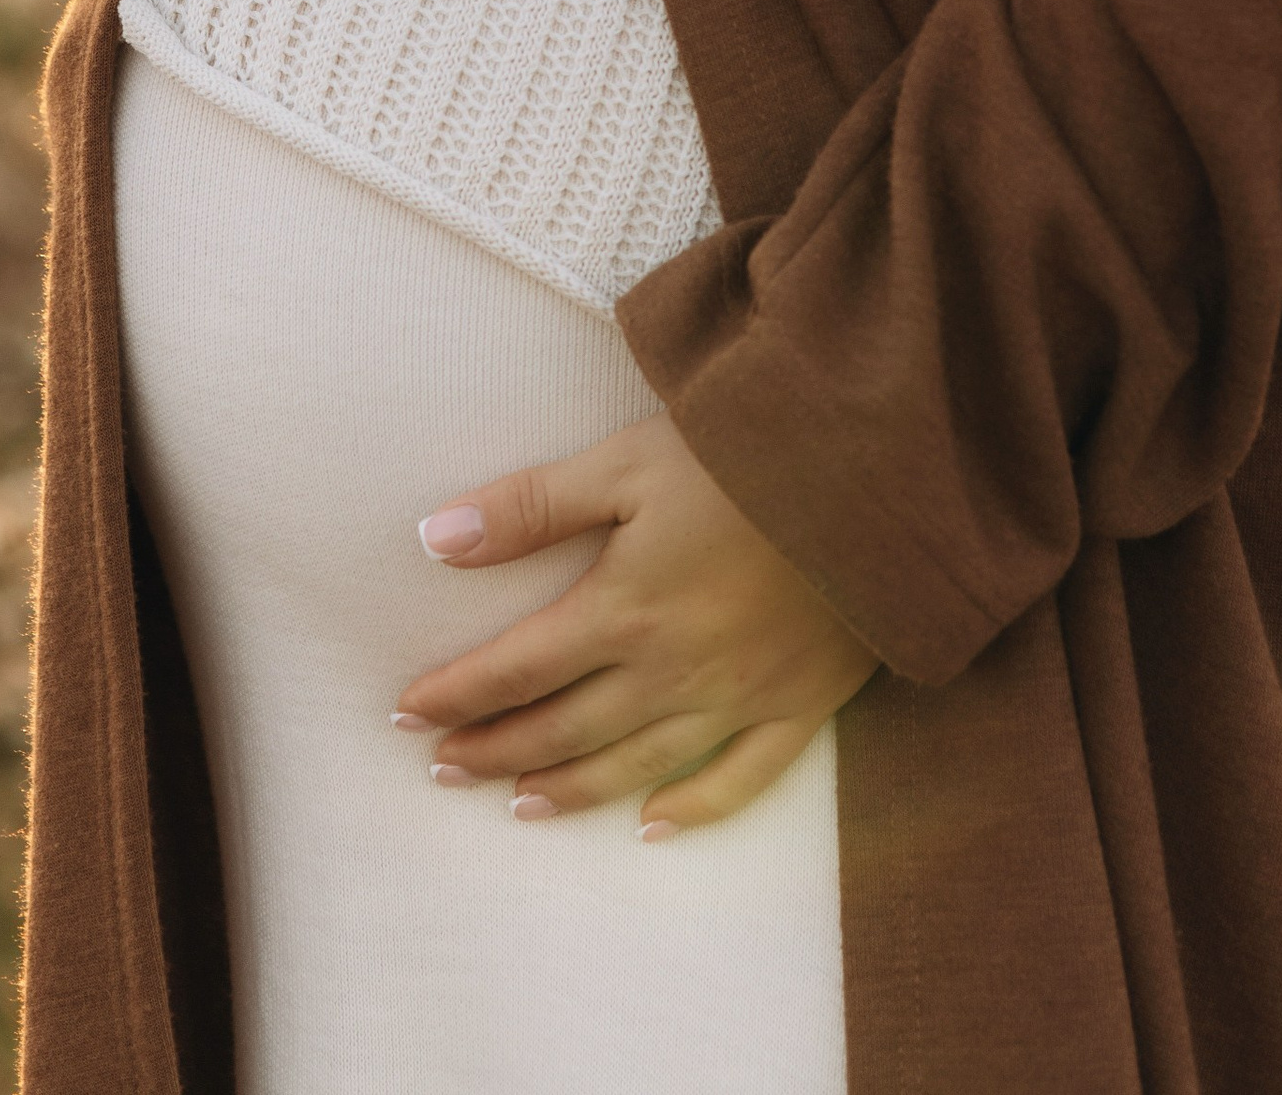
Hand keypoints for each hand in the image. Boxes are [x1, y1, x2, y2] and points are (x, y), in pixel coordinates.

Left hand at [391, 412, 877, 836]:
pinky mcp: (800, 704)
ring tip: (517, 802)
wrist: (875, 473)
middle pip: (564, 726)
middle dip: (496, 746)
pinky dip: (694, 811)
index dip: (457, 692)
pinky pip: (740, 780)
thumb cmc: (745, 454)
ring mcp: (738, 696)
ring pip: (634, 765)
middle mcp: (671, 671)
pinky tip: (653, 827)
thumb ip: (532, 506)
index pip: (517, 667)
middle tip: (444, 765)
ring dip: (569, 788)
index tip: (406, 711)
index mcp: (624, 608)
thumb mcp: (627, 461)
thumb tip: (435, 538)